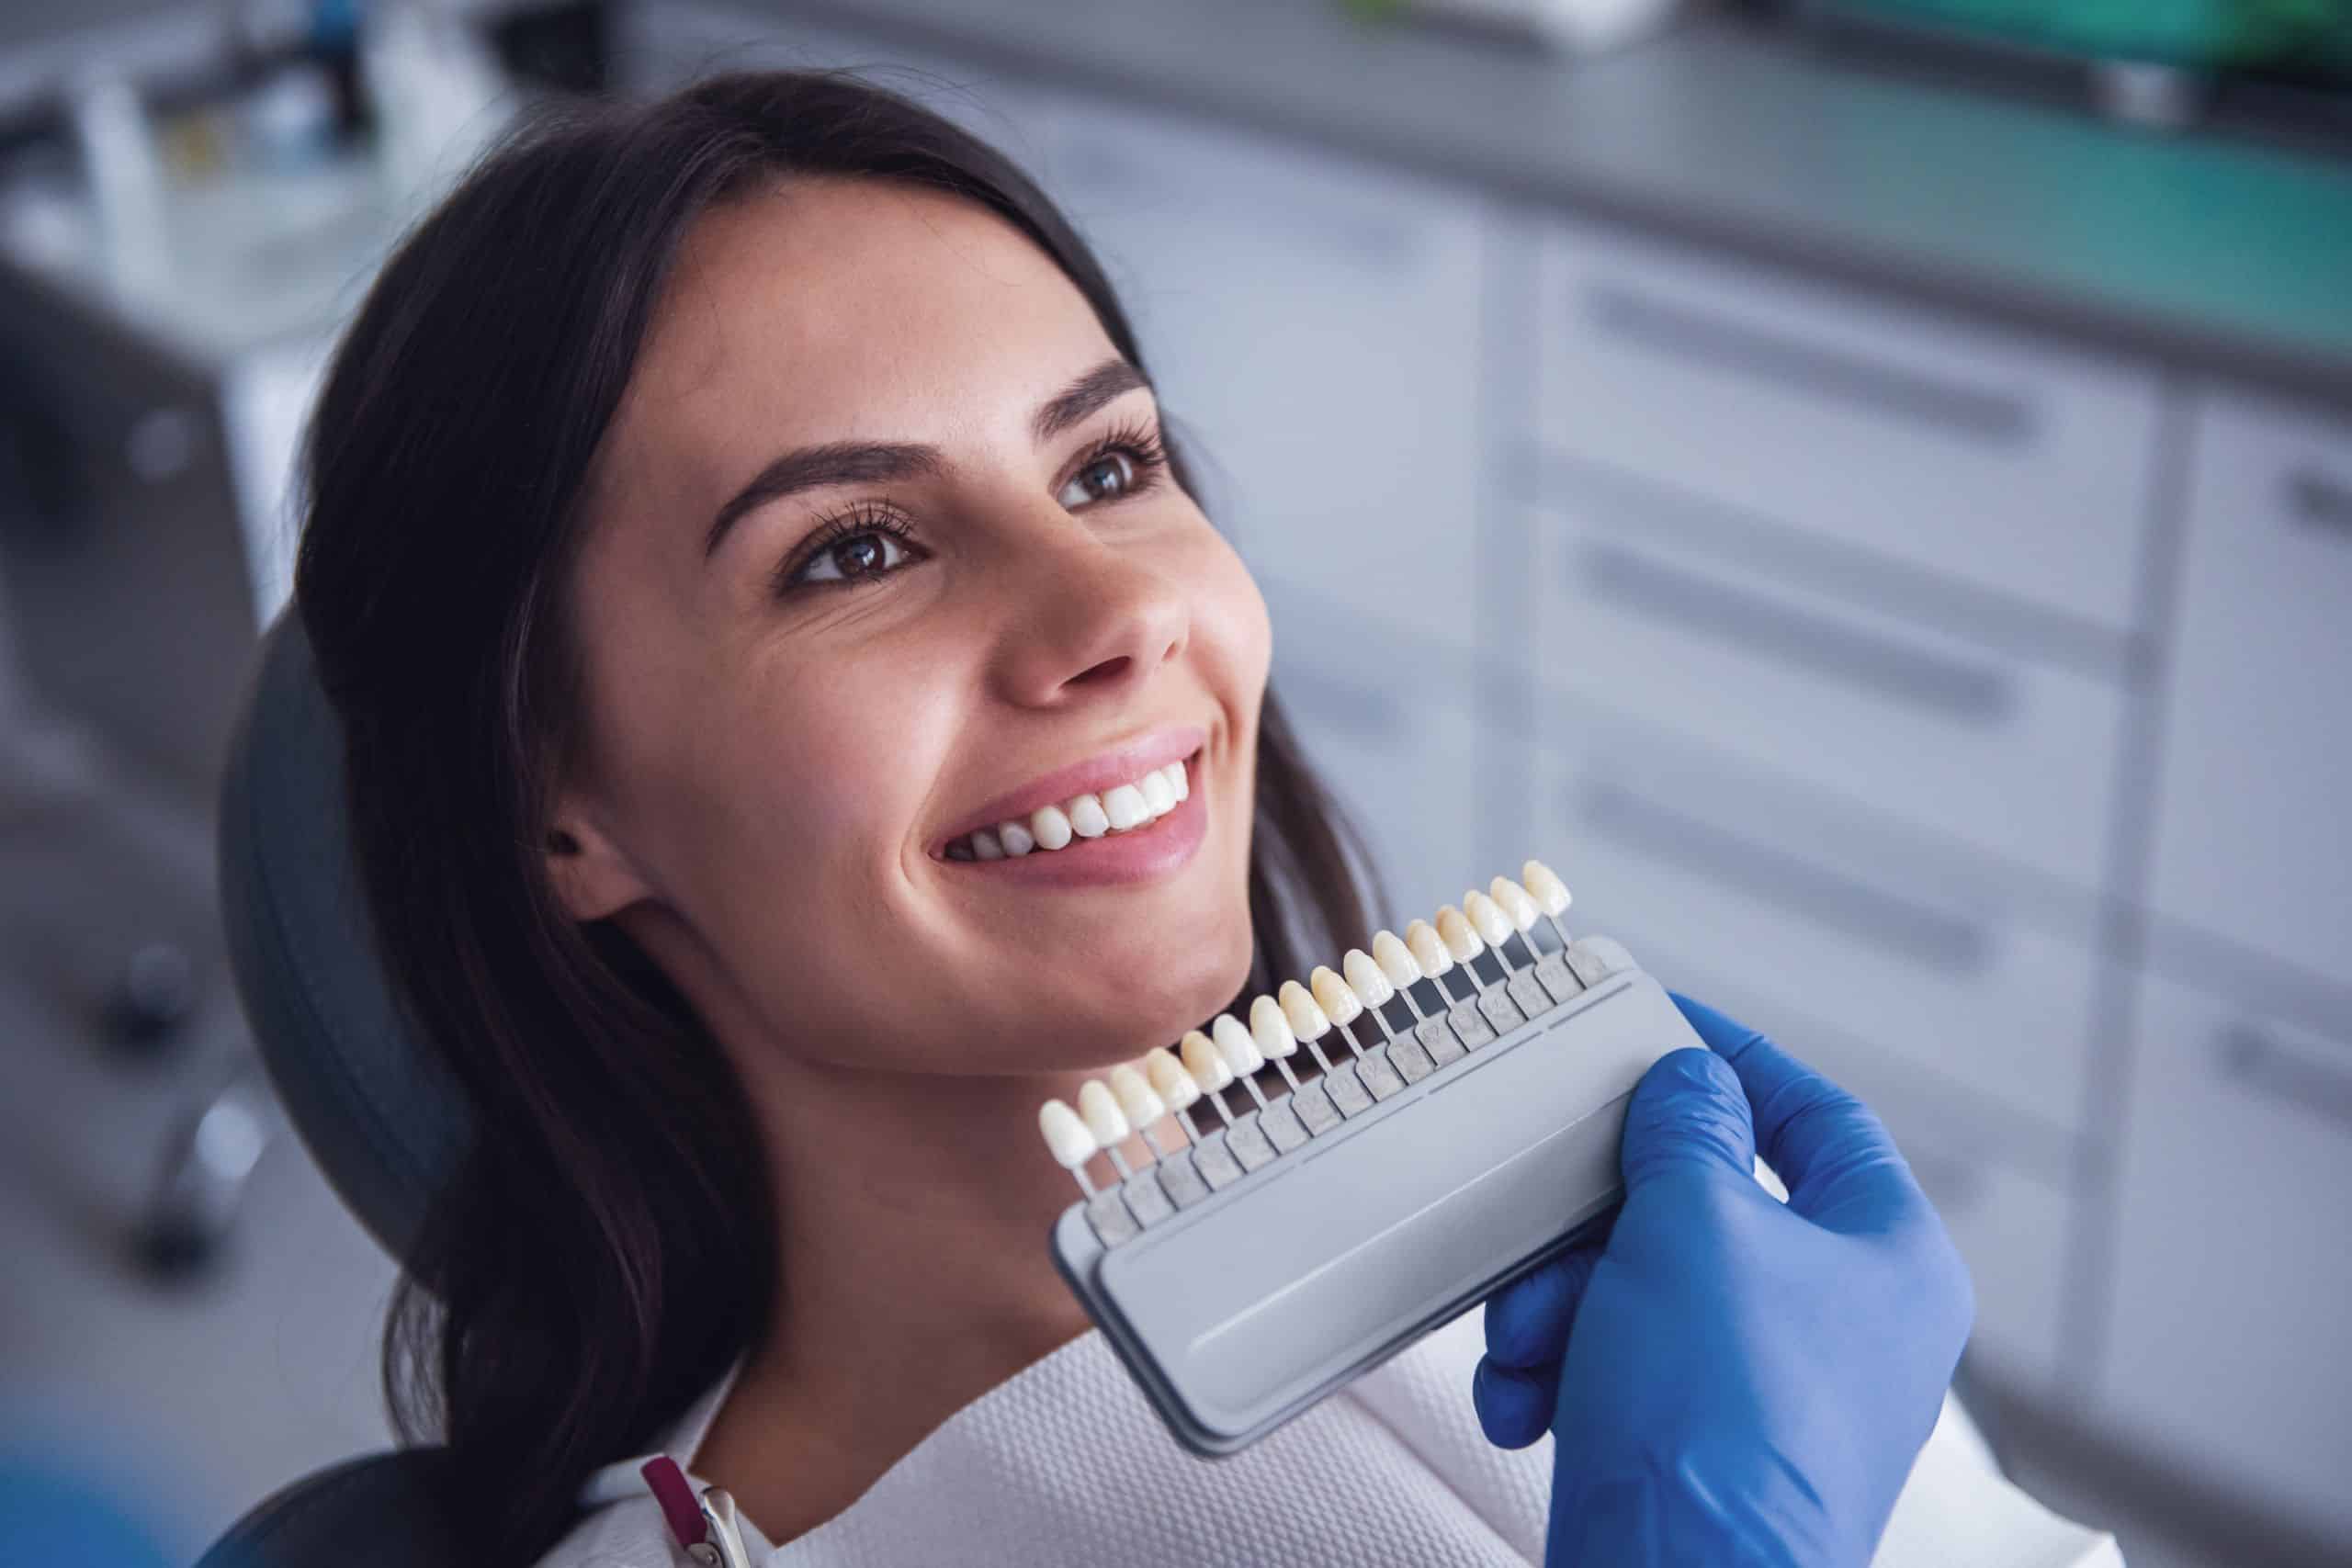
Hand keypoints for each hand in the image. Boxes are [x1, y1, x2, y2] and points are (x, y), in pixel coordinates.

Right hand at [1472, 995, 1972, 1567]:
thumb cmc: (1719, 1419)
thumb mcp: (1696, 1222)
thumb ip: (1686, 1129)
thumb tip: (1689, 1084)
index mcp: (1892, 1260)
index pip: (1821, 1119)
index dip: (1736, 1062)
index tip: (1661, 1027)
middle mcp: (1848, 1328)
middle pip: (1707, 1210)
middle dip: (1599, 1222)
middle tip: (1548, 1219)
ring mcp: (1775, 1398)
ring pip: (1644, 1291)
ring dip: (1560, 1305)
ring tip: (1526, 1345)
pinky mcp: (1702, 1455)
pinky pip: (1620, 1370)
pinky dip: (1560, 1374)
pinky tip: (1525, 1403)